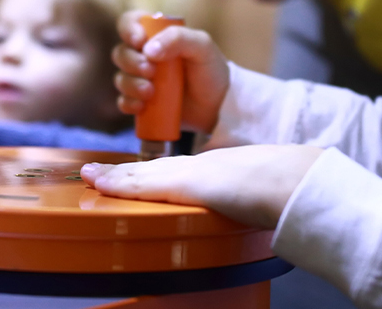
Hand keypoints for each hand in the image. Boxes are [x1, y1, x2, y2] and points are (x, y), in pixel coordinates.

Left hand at [80, 145, 322, 228]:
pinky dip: (118, 184)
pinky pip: (143, 184)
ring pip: (142, 175)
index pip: (171, 171)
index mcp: (214, 170)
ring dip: (113, 177)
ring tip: (88, 176)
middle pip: (151, 170)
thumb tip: (254, 214)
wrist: (294, 178)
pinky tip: (98, 182)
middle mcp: (198, 167)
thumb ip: (246, 200)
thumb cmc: (285, 186)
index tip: (124, 174)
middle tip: (93, 172)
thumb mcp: (259, 191)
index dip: (145, 174)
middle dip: (122, 173)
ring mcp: (190, 173)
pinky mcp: (185, 183)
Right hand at [112, 12, 229, 133]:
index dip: (129, 29)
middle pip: (121, 52)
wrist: (219, 105)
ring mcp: (142, 79)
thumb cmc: (211, 69)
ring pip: (120, 78)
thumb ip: (178, 38)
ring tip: (150, 92)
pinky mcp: (142, 101)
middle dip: (132, 62)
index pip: (130, 21)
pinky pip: (123, 101)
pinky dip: (128, 103)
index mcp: (157, 34)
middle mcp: (145, 54)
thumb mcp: (202, 46)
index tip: (140, 41)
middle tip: (151, 72)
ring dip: (131, 84)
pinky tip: (141, 106)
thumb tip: (148, 50)